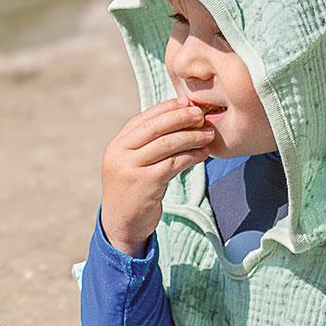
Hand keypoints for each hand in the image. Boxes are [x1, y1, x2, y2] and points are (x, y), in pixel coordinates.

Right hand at [100, 99, 214, 254]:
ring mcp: (132, 168)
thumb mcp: (131, 163)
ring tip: (209, 134)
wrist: (121, 223)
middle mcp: (120, 154)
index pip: (143, 118)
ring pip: (167, 144)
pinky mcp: (146, 183)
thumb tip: (177, 119)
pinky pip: (174, 163)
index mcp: (117, 145)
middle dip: (181, 118)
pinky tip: (203, 154)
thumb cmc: (132, 190)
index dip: (166, 108)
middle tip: (201, 115)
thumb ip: (145, 144)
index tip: (186, 102)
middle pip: (155, 127)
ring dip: (192, 137)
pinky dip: (192, 157)